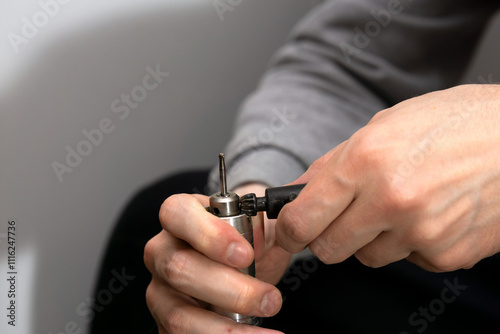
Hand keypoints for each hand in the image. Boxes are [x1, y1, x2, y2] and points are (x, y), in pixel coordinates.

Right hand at [144, 184, 289, 333]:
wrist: (250, 268)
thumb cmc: (248, 242)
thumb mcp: (261, 224)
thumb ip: (263, 224)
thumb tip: (264, 236)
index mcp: (180, 217)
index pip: (176, 213)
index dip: (209, 234)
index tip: (246, 254)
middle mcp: (163, 251)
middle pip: (178, 269)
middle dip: (231, 290)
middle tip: (270, 299)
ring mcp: (161, 290)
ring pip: (179, 314)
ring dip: (229, 328)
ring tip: (269, 327)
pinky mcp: (166, 323)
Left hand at [276, 84, 499, 271]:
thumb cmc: (454, 123)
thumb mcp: (382, 127)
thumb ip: (332, 165)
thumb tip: (297, 193)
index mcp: (366, 161)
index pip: (302, 219)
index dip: (289, 229)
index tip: (290, 229)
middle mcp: (391, 200)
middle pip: (328, 249)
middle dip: (329, 235)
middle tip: (346, 215)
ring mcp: (422, 231)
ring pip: (368, 257)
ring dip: (373, 238)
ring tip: (400, 204)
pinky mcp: (448, 254)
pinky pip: (408, 259)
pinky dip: (411, 243)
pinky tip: (430, 213)